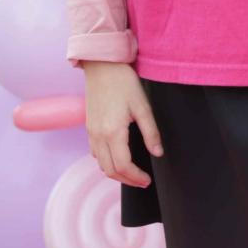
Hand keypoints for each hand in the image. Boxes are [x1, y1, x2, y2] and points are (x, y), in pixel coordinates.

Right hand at [83, 61, 160, 187]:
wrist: (102, 66)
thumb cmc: (124, 83)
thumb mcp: (143, 106)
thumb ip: (151, 132)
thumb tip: (158, 153)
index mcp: (112, 132)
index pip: (123, 166)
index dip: (136, 177)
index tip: (147, 180)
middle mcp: (98, 136)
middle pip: (110, 170)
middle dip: (127, 179)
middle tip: (143, 181)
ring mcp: (91, 132)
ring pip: (100, 163)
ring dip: (116, 172)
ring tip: (133, 173)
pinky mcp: (89, 127)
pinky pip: (95, 153)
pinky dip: (106, 161)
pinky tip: (119, 157)